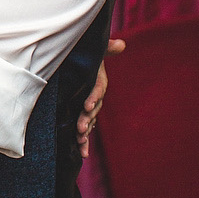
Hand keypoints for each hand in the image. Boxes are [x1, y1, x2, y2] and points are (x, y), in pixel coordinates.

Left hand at [76, 38, 123, 156]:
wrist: (77, 60)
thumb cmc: (87, 53)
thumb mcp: (95, 48)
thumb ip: (107, 47)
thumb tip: (121, 44)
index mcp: (98, 79)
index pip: (98, 89)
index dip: (93, 97)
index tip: (87, 105)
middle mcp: (95, 94)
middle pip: (94, 107)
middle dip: (88, 118)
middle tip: (80, 128)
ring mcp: (89, 105)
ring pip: (90, 120)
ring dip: (86, 132)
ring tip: (80, 141)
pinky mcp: (81, 113)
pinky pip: (84, 128)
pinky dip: (84, 141)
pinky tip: (82, 153)